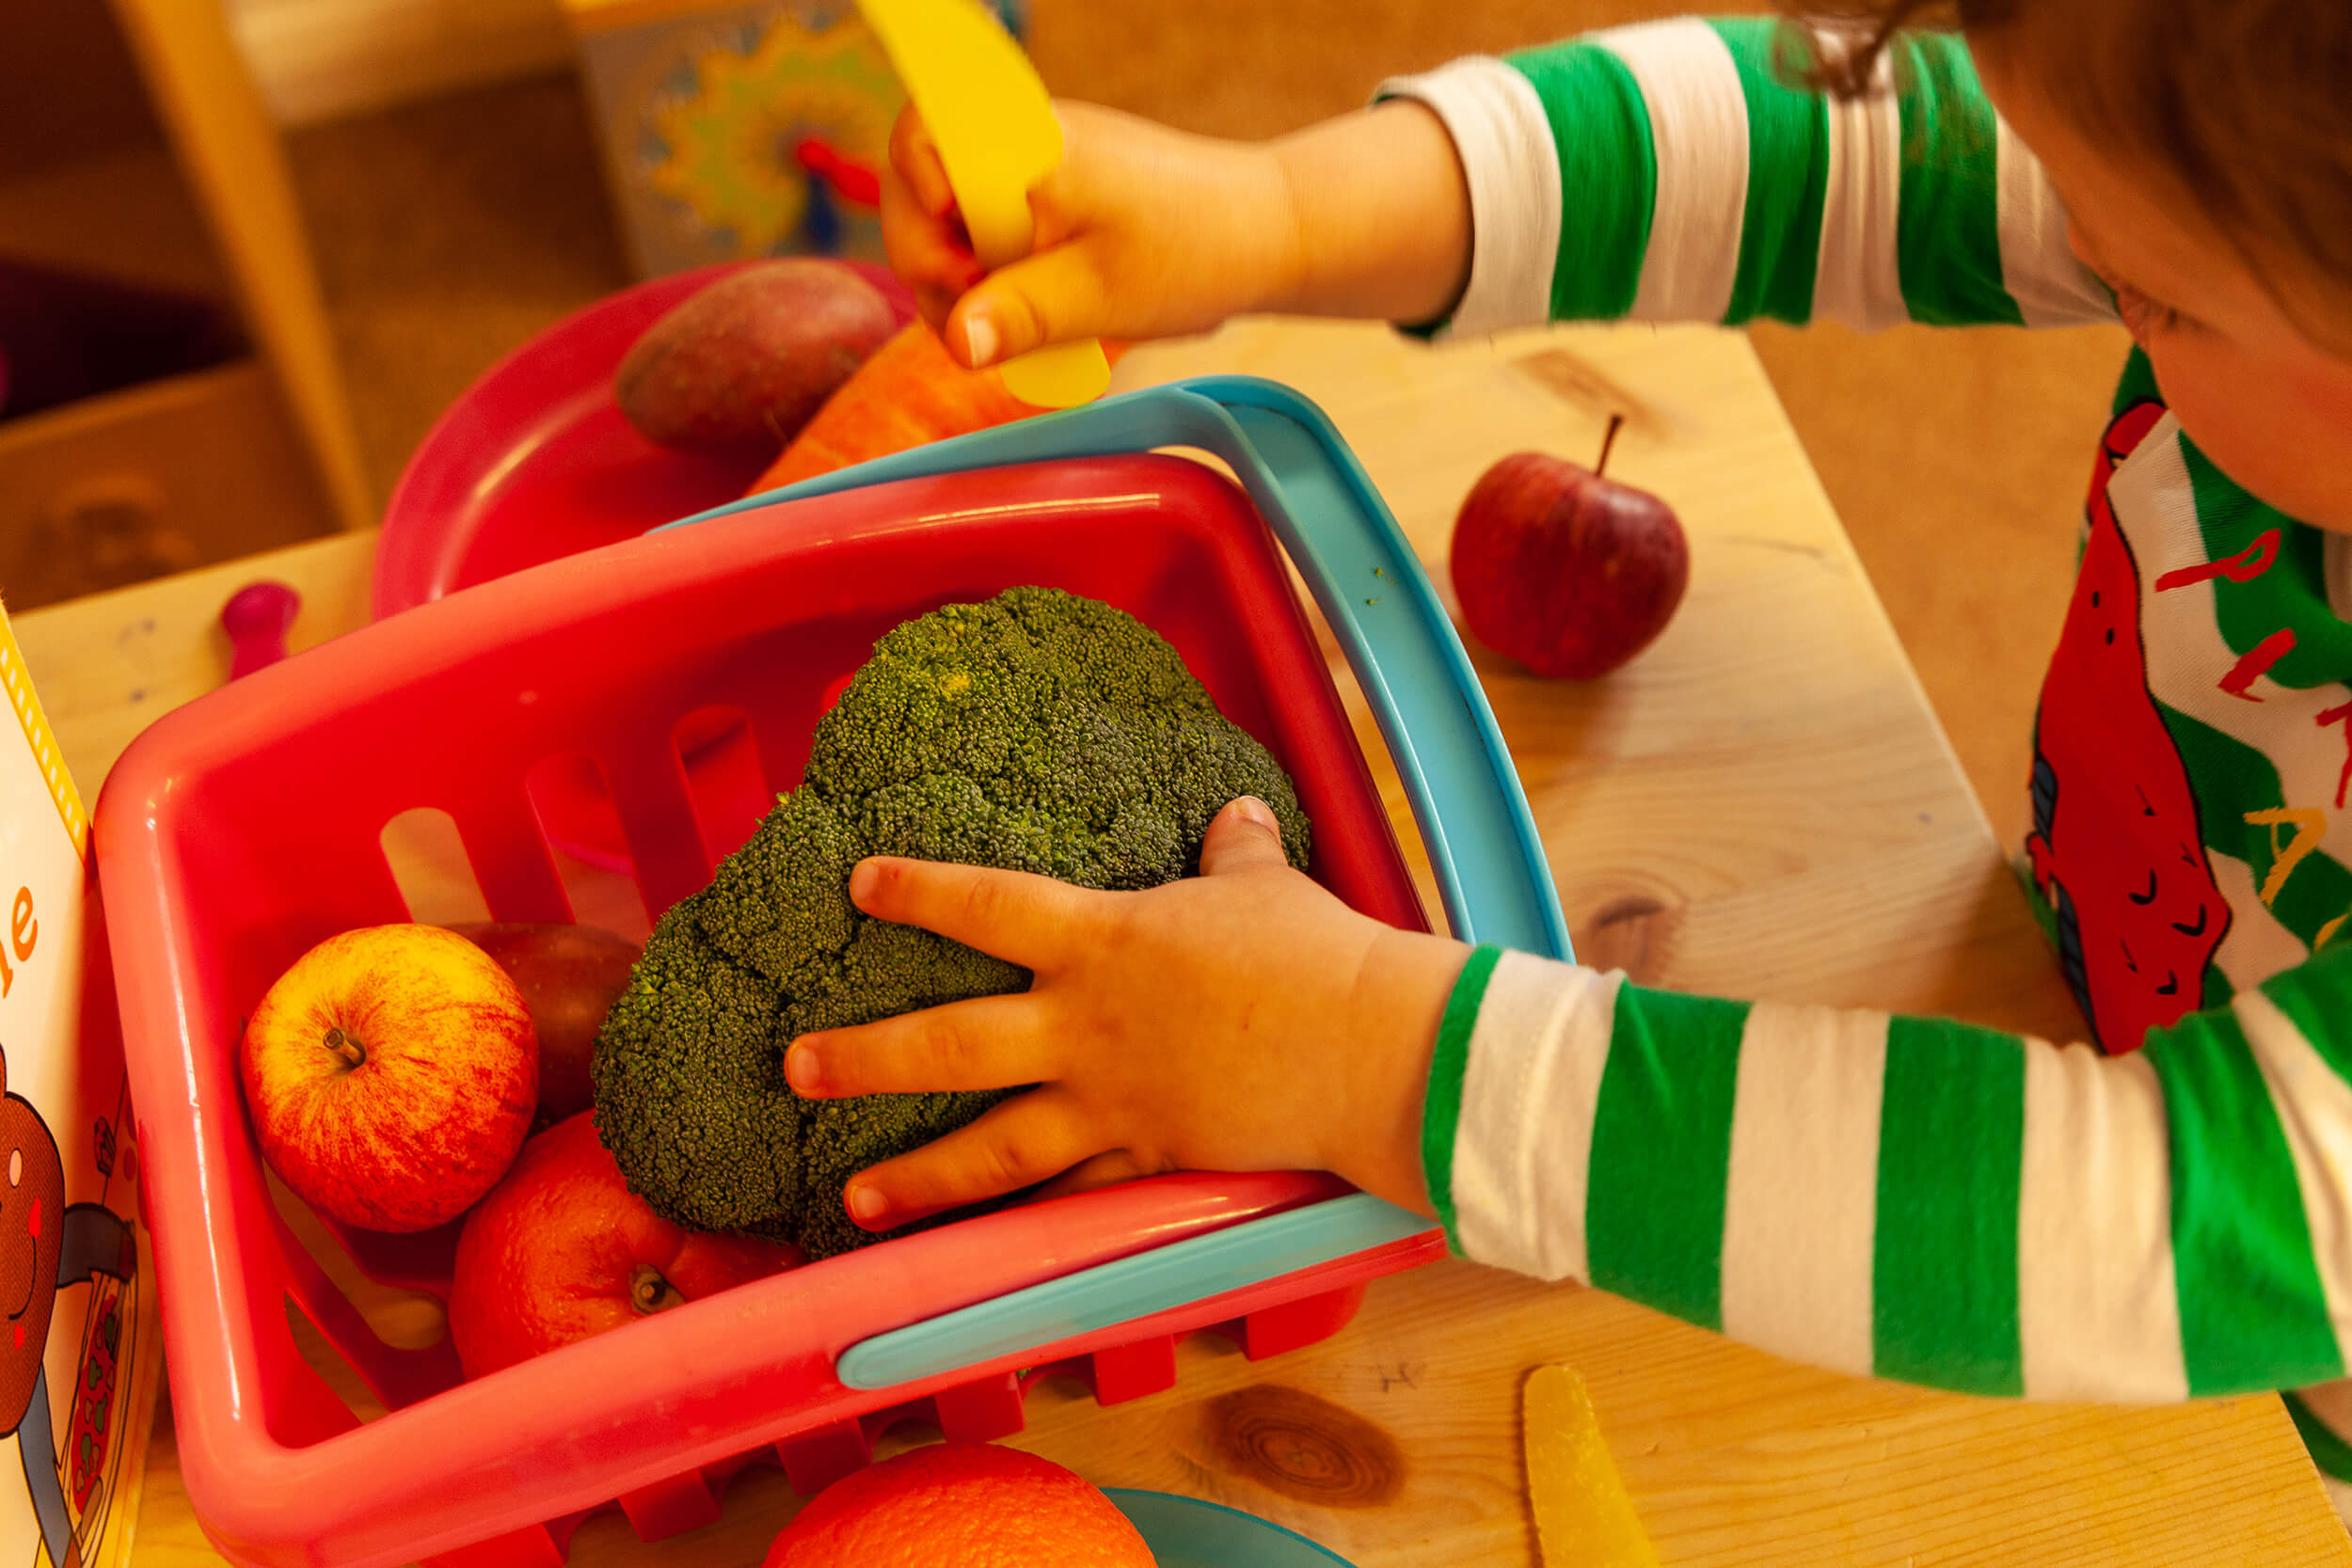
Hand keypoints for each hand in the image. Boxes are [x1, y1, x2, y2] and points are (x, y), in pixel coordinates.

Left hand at [784, 798, 1469, 1228]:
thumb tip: (1234, 817)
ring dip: (918, 1176)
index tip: (857, 885)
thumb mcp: (1263, 885)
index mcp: (1103, 941)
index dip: (918, 891)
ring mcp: (1111, 1103)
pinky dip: (1024, 1220)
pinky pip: (1072, 1196)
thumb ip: (1234, 852)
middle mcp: (1084, 1027)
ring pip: (994, 1147)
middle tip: (796, 1068)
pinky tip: (981, 1238)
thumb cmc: (1314, 952)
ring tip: (853, 1200)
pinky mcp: (1151, 1160)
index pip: (988, 906)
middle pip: (951, 1044)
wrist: (1363, 1046)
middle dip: (866, 1058)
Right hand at [880, 98, 1472, 369]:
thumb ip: (1021, 315)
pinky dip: (997, 274)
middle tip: (981, 327)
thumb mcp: (1101, 296)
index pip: (919, 134)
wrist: (1263, 231)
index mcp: (1025, 143)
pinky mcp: (1043, 193)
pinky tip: (1037, 307)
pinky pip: (987, 228)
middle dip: (933, 266)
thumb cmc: (1192, 251)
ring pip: (948, 220)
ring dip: (964, 281)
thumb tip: (958, 341)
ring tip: (1018, 327)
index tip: (960, 264)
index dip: (914, 204)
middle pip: (916, 193)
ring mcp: (1027, 166)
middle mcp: (1016, 140)